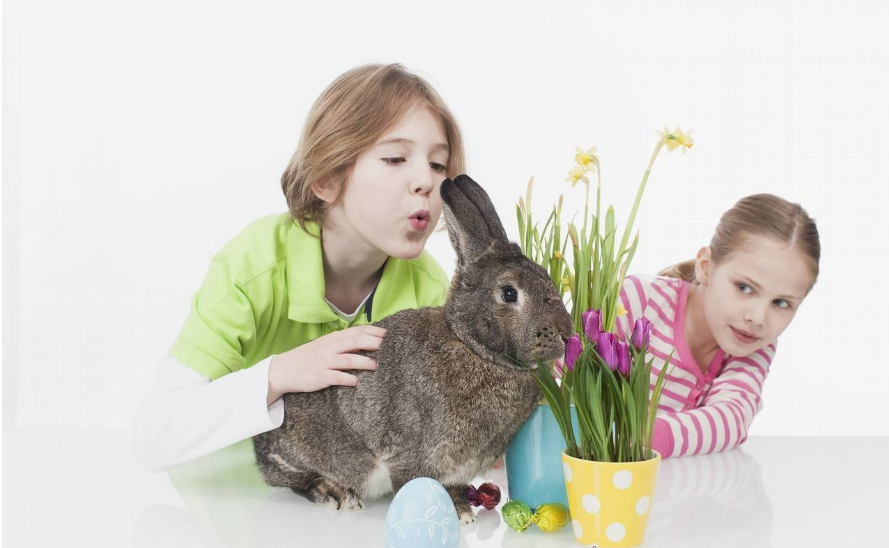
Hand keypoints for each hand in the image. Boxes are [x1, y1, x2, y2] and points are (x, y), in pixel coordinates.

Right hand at [266, 325, 385, 404]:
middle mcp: (330, 347)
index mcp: (333, 338)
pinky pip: (337, 377)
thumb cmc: (308, 358)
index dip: (374, 332)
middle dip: (374, 343)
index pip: (357, 331)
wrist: (283, 370)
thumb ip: (343, 342)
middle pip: (356, 342)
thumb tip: (366, 340)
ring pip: (349, 359)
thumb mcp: (325, 344)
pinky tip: (357, 382)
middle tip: (389, 347)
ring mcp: (325, 362)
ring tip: (377, 366)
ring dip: (365, 362)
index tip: (390, 334)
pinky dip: (348, 379)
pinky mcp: (320, 376)